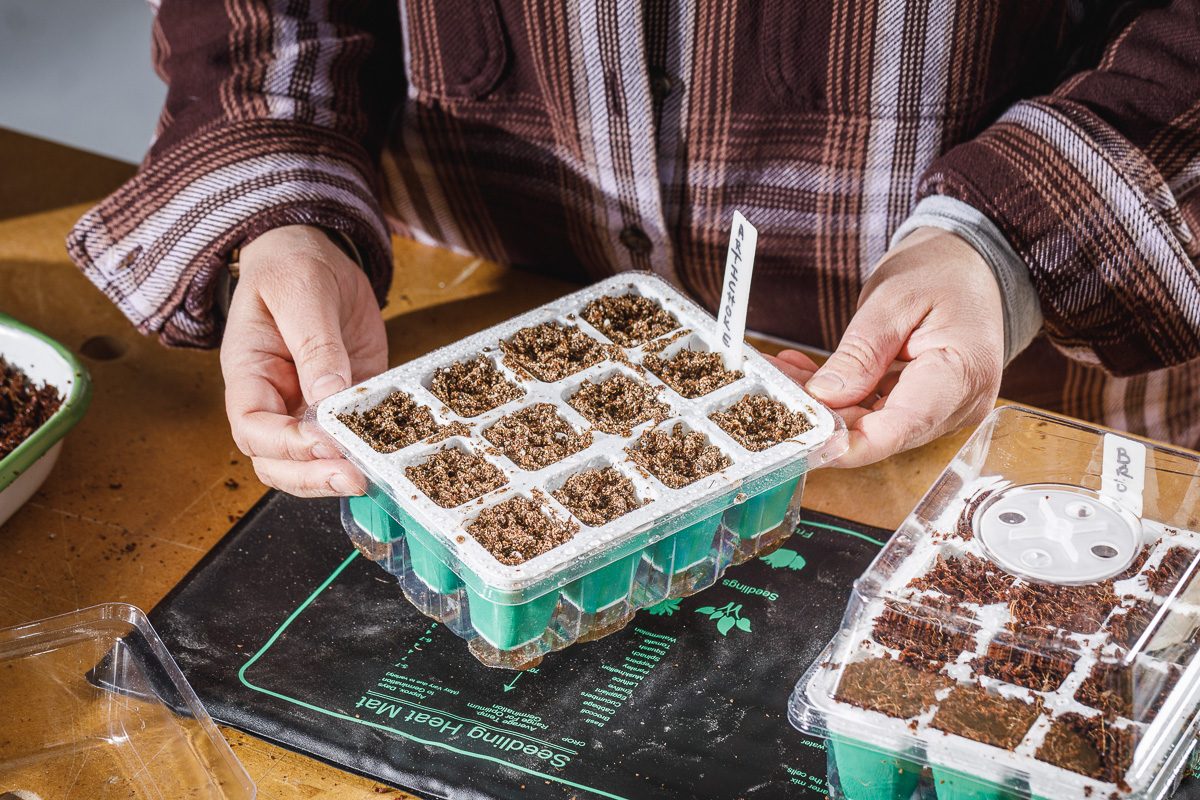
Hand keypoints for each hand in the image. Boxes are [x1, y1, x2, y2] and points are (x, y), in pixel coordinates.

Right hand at [220, 225, 385, 495]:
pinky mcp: (347, 403)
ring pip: (312, 462)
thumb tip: (328, 395)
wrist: (315, 254)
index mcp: (249, 374)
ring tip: (373, 476)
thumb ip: (314, 343)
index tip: (323, 443)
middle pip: (277, 462)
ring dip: (338, 475)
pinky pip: (354, 437)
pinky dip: (370, 450)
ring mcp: (309, 407)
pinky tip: (393, 454)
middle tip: (354, 477)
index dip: (286, 445)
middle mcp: (275, 400)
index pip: (253, 428)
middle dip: (312, 477)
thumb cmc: (291, 267)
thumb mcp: (301, 292)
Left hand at [770, 227, 1003, 467]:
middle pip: (880, 431)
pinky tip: (799, 373)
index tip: (806, 443)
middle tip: (770, 391)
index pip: (902, 429)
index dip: (850, 445)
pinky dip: (836, 396)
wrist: (969, 264)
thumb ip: (861, 352)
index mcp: (962, 376)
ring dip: (822, 405)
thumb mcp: (894, 299)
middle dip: (822, 417)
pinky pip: (872, 411)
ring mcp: (940, 411)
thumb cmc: (941, 272)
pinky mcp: (920, 406)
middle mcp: (957, 406)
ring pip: (869, 424)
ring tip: (777, 372)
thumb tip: (825, 398)